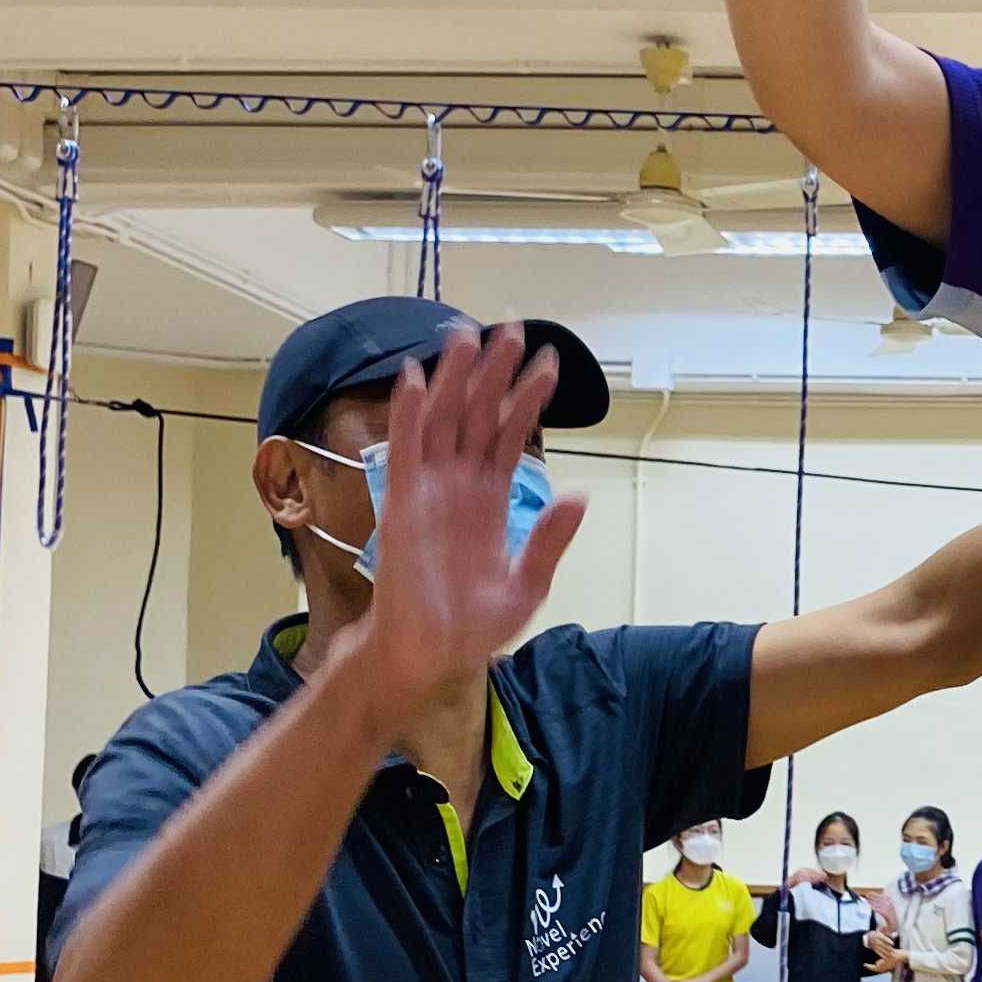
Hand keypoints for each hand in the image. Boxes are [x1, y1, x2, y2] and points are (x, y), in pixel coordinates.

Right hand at [351, 328, 584, 739]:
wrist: (430, 655)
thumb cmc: (471, 627)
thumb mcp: (526, 585)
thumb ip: (549, 540)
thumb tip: (579, 495)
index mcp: (491, 499)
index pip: (510, 434)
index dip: (527, 398)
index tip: (550, 361)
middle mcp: (460, 485)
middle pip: (477, 414)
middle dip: (493, 371)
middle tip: (511, 326)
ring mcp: (429, 490)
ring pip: (443, 420)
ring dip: (454, 378)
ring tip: (469, 335)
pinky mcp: (403, 504)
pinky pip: (405, 449)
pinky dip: (409, 412)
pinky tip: (417, 377)